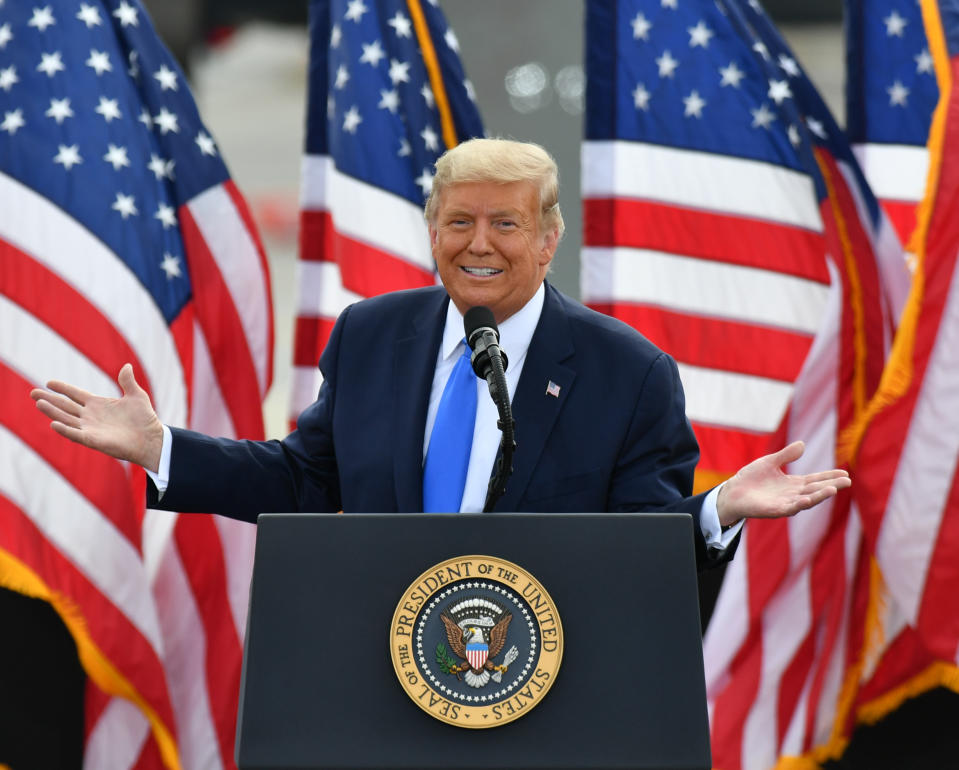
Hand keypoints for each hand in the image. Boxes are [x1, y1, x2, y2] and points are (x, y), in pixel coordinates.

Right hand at [30, 363, 163, 471]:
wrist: (152, 438)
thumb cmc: (145, 419)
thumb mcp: (136, 396)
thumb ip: (127, 382)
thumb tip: (127, 366)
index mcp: (98, 404)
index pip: (75, 394)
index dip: (63, 388)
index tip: (48, 382)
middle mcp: (90, 416)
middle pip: (65, 406)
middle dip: (49, 399)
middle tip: (32, 393)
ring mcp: (90, 428)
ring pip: (66, 419)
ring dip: (52, 412)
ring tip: (38, 403)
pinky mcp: (94, 440)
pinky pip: (76, 435)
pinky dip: (65, 430)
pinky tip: (54, 423)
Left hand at [716, 440, 850, 527]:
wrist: (732, 492)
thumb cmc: (750, 478)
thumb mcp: (769, 462)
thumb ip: (785, 455)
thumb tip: (803, 444)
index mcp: (793, 484)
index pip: (815, 480)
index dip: (829, 476)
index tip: (845, 473)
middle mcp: (792, 494)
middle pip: (815, 490)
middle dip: (831, 486)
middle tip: (847, 481)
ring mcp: (785, 503)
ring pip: (806, 500)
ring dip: (819, 496)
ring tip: (833, 489)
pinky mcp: (774, 510)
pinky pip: (790, 508)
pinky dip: (800, 504)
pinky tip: (808, 500)